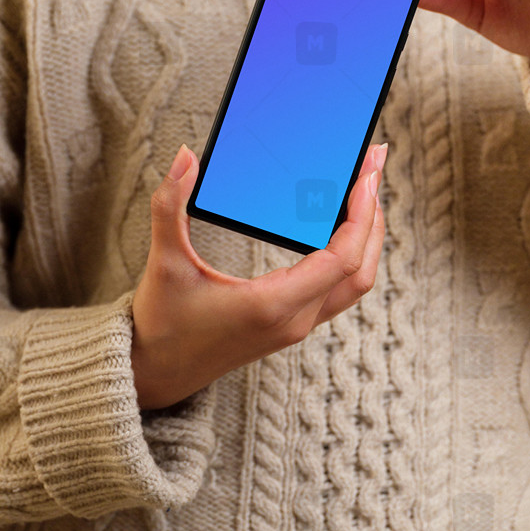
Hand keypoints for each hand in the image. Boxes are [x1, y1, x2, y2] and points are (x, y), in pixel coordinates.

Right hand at [131, 142, 386, 408]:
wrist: (155, 373)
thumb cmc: (161, 323)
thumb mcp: (164, 262)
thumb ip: (170, 206)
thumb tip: (184, 157)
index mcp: (272, 306)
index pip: (342, 260)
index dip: (361, 215)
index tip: (366, 176)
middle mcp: (294, 320)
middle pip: (360, 269)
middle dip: (374, 216)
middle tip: (374, 165)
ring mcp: (296, 326)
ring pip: (354, 281)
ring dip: (367, 235)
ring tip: (365, 188)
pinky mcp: (292, 325)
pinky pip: (338, 288)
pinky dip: (351, 253)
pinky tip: (343, 222)